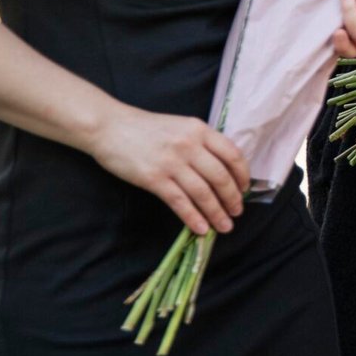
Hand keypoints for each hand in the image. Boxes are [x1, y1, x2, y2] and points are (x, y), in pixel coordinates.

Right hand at [86, 104, 250, 236]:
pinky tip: (201, 228)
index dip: (242, 175)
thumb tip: (223, 168)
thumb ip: (201, 143)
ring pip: (203, 193)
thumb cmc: (146, 128)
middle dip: (232, 198)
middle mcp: (189, 145)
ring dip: (216, 213)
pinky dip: (193, 218)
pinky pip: (180, 202)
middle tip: (237, 212)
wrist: (110, 127)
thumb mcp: (181, 127)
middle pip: (220, 177)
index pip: (232, 154)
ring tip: (224, 226)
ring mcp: (171, 162)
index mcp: (199, 130)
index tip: (245, 189)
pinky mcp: (154, 178)